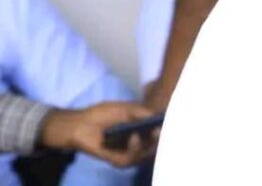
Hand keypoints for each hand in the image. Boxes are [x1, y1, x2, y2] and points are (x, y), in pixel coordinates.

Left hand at [40, 102, 158, 167]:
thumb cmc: (102, 114)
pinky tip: (133, 138)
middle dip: (160, 140)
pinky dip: (135, 149)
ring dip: (147, 145)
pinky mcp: (117, 160)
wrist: (80, 123)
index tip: (174, 124)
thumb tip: (160, 118)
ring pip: (145, 155)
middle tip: (160, 131)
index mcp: (140, 130)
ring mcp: (127, 153)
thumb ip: (144, 112)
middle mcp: (136, 143)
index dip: (166, 130)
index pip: (158, 133)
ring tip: (145, 133)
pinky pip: (131, 159)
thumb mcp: (127, 108)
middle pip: (155, 147)